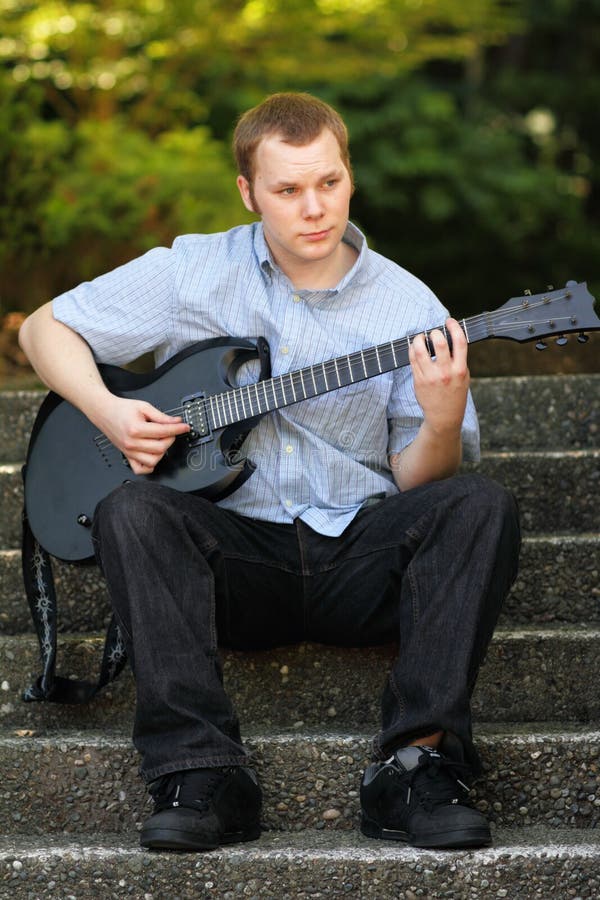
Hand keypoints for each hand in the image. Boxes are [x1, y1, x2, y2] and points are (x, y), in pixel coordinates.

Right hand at [97, 396, 189, 474]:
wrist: (104, 412)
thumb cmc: (121, 409)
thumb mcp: (144, 407)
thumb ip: (161, 416)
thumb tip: (176, 422)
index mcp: (136, 429)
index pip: (164, 432)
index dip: (178, 429)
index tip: (185, 427)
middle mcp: (132, 443)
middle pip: (160, 448)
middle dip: (170, 438)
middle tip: (171, 430)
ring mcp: (129, 451)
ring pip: (153, 460)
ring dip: (162, 452)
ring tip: (161, 441)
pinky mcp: (127, 456)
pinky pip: (140, 469)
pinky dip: (149, 465)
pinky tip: (153, 455)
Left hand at [408, 318, 469, 438]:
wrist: (444, 416)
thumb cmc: (454, 393)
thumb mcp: (464, 376)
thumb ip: (458, 359)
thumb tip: (450, 337)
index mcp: (460, 370)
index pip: (460, 342)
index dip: (454, 327)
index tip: (449, 321)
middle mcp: (446, 373)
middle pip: (439, 343)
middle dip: (435, 333)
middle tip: (433, 333)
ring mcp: (431, 377)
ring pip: (421, 351)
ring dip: (419, 339)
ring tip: (420, 338)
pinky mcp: (419, 380)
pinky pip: (412, 360)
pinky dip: (412, 350)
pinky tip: (415, 348)